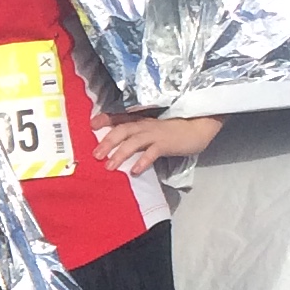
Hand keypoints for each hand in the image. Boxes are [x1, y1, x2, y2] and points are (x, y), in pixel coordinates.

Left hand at [90, 111, 222, 175]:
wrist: (199, 128)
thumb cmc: (174, 131)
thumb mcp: (153, 130)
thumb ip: (138, 136)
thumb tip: (119, 147)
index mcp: (141, 121)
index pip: (120, 118)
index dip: (105, 119)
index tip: (91, 125)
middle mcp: (146, 125)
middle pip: (123, 130)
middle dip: (107, 142)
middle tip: (95, 155)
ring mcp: (156, 133)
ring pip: (134, 141)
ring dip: (120, 153)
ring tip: (109, 166)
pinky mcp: (167, 143)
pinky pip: (152, 152)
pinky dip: (143, 161)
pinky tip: (135, 171)